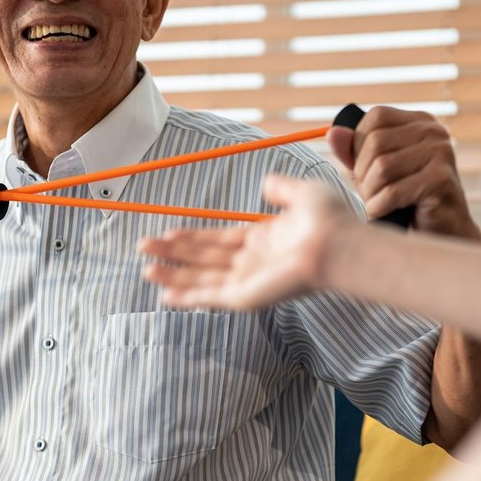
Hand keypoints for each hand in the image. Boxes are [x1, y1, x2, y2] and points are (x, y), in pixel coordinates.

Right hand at [137, 174, 357, 309]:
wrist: (338, 245)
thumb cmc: (328, 222)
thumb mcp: (303, 194)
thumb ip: (282, 189)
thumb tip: (267, 183)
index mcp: (265, 242)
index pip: (219, 241)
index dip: (193, 237)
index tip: (169, 232)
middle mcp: (254, 264)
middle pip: (204, 259)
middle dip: (173, 254)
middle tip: (143, 247)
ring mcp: (250, 282)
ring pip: (202, 278)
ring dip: (174, 274)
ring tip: (145, 269)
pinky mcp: (248, 297)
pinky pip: (211, 297)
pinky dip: (188, 296)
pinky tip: (167, 295)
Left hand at [330, 105, 478, 238]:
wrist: (442, 233)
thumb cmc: (406, 202)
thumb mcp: (374, 172)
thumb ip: (353, 152)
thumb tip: (333, 133)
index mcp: (419, 122)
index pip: (376, 117)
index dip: (359, 144)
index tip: (363, 169)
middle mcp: (433, 132)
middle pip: (376, 142)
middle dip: (363, 173)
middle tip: (369, 193)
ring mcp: (441, 153)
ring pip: (382, 167)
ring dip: (370, 193)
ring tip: (376, 204)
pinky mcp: (441, 180)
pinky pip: (392, 192)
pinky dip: (378, 208)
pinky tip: (381, 214)